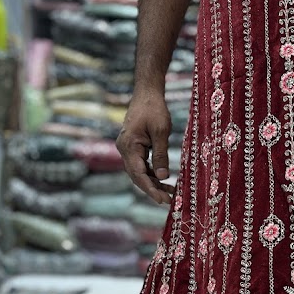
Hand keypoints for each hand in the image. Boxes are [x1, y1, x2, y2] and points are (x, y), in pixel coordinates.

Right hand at [116, 88, 173, 204]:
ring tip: (170, 193)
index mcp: (129, 146)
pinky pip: (141, 164)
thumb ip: (161, 155)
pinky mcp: (133, 147)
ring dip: (153, 183)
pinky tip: (164, 180)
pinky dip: (152, 173)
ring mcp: (127, 148)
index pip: (138, 174)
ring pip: (139, 172)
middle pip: (136, 176)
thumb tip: (163, 177)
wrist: (147, 93)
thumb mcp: (161, 132)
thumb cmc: (154, 109)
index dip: (150, 189)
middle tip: (168, 201)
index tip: (162, 200)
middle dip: (151, 189)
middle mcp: (124, 149)